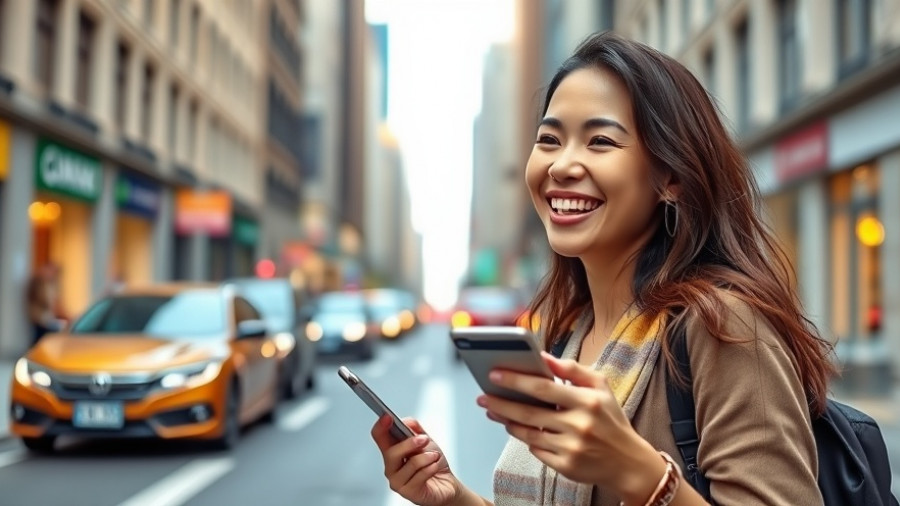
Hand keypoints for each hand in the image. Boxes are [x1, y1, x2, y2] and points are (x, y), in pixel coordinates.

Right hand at [371, 415, 460, 505]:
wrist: (446, 484)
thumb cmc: (433, 463)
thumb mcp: (426, 440)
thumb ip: (415, 428)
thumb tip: (406, 421)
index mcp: (393, 450)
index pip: (379, 436)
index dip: (381, 426)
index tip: (387, 417)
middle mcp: (392, 467)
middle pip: (390, 453)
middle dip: (409, 444)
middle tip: (423, 439)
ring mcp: (398, 481)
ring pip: (409, 464)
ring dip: (426, 457)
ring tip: (434, 456)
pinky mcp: (409, 492)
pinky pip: (420, 476)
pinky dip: (430, 468)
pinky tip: (434, 467)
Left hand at [478, 353, 664, 497]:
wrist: (628, 462)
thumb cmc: (611, 420)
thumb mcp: (601, 387)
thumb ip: (573, 370)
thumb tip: (544, 356)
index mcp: (587, 402)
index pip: (543, 388)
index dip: (516, 380)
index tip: (495, 373)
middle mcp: (579, 426)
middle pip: (530, 413)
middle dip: (501, 403)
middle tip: (483, 395)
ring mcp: (571, 448)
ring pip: (528, 434)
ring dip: (507, 421)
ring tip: (493, 409)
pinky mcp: (566, 467)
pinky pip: (537, 451)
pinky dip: (527, 439)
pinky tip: (517, 428)